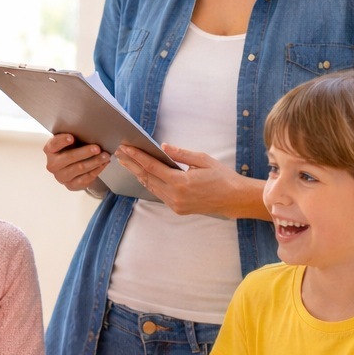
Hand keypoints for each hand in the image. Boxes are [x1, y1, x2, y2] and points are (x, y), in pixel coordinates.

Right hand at [43, 133, 110, 191]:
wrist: (74, 166)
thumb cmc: (72, 149)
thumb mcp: (71, 140)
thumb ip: (75, 136)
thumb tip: (90, 132)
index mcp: (50, 150)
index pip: (54, 144)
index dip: (62, 141)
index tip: (72, 138)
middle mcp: (53, 164)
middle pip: (69, 157)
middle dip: (85, 152)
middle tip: (97, 148)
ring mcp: (61, 176)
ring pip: (79, 168)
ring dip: (94, 162)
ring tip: (105, 156)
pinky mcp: (70, 185)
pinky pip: (85, 179)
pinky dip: (96, 170)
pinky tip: (103, 164)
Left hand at [113, 143, 241, 216]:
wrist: (234, 199)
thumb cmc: (222, 177)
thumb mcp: (203, 160)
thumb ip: (181, 154)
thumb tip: (163, 146)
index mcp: (181, 183)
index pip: (152, 167)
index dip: (137, 157)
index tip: (126, 149)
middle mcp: (175, 196)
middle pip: (147, 178)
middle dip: (132, 165)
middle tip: (119, 154)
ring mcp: (175, 204)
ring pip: (151, 187)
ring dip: (138, 174)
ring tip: (127, 163)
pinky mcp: (177, 208)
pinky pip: (159, 194)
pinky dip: (150, 183)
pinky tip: (143, 175)